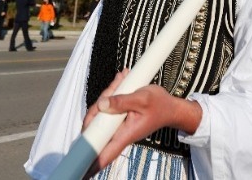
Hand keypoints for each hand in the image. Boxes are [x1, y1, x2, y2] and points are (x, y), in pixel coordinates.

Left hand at [82, 69, 202, 176]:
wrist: (171, 107)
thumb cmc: (159, 105)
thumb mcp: (141, 99)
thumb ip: (121, 101)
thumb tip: (101, 105)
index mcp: (125, 134)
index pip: (105, 153)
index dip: (91, 162)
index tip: (80, 173)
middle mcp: (119, 134)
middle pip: (96, 127)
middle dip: (97, 109)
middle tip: (111, 90)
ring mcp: (118, 127)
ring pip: (101, 115)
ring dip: (106, 96)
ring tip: (121, 81)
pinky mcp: (118, 119)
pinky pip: (108, 108)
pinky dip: (111, 95)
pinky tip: (120, 81)